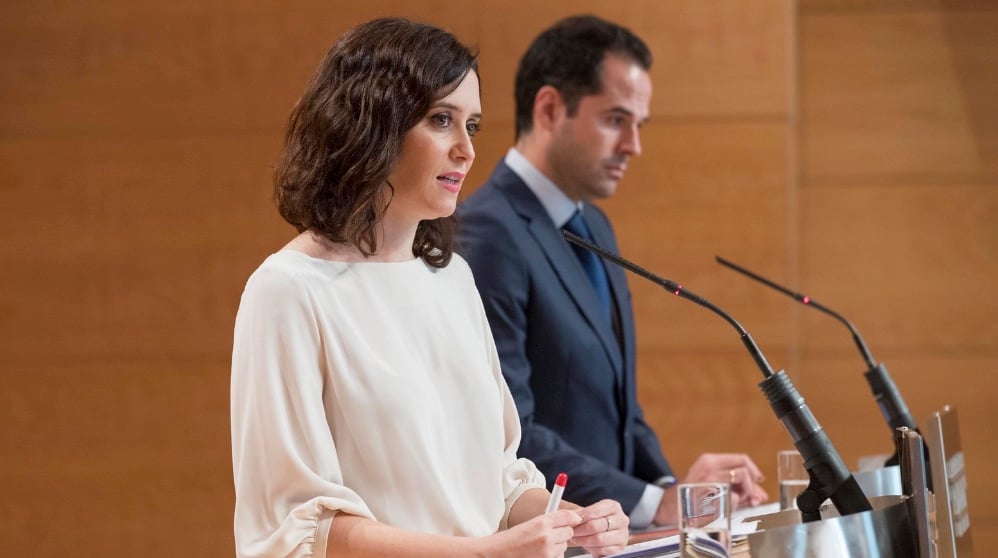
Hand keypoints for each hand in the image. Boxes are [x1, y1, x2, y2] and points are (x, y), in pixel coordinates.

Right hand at [478, 509, 581, 557]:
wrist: (495, 555)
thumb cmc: (507, 541)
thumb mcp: (527, 525)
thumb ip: (546, 522)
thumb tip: (566, 521)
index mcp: (541, 522)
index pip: (567, 516)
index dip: (572, 518)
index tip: (575, 519)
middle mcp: (546, 537)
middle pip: (569, 532)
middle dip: (562, 533)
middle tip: (550, 535)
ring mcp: (547, 552)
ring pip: (564, 547)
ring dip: (557, 547)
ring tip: (539, 548)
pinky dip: (552, 557)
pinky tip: (539, 555)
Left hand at [568, 499, 628, 556]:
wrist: (603, 533)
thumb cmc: (594, 521)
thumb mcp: (587, 513)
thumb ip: (577, 513)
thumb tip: (565, 515)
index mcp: (613, 506)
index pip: (594, 511)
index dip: (580, 518)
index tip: (570, 522)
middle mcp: (621, 519)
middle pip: (596, 526)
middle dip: (579, 530)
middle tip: (570, 532)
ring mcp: (622, 534)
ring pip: (599, 539)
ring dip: (583, 540)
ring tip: (575, 539)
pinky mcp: (620, 548)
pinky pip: (603, 550)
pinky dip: (591, 549)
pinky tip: (585, 544)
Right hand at [654, 453, 768, 525]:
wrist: (666, 507)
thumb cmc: (688, 496)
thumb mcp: (707, 481)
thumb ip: (732, 484)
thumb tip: (759, 494)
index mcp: (708, 460)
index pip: (741, 458)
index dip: (754, 470)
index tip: (758, 480)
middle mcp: (709, 467)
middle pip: (744, 470)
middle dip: (752, 485)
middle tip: (751, 497)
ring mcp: (710, 481)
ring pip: (741, 483)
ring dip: (743, 495)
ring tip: (732, 502)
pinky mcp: (710, 495)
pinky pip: (734, 499)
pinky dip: (733, 506)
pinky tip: (721, 509)